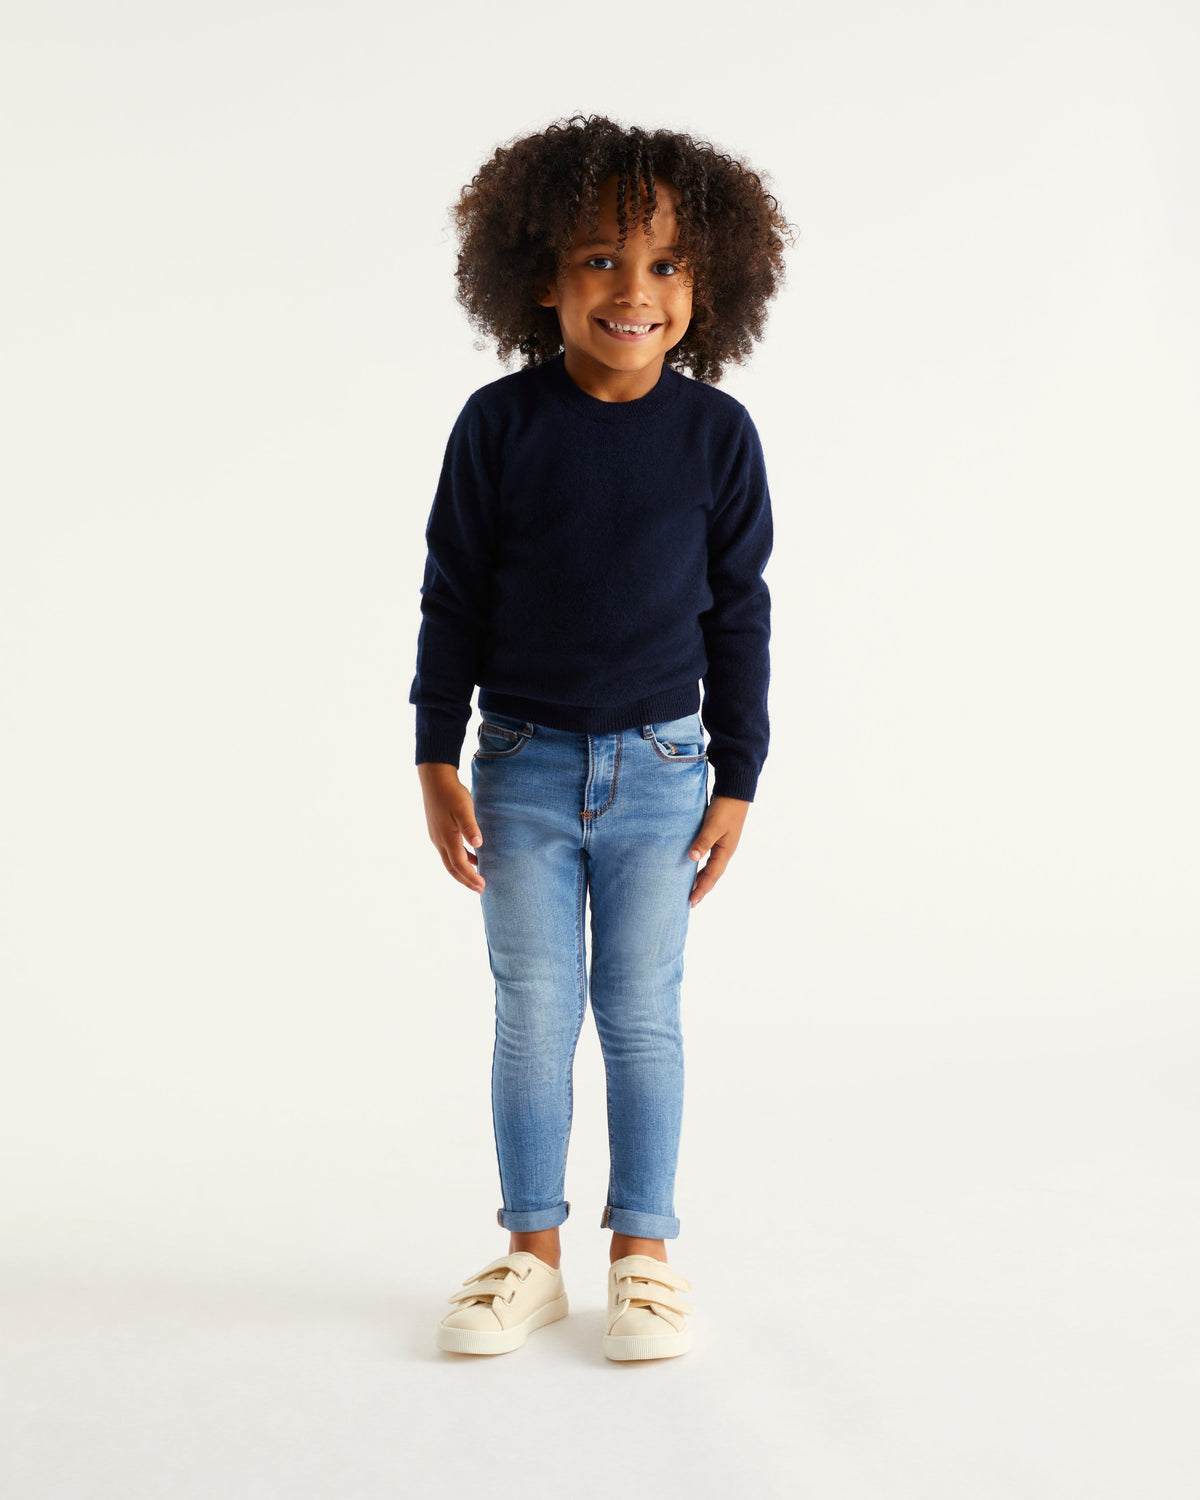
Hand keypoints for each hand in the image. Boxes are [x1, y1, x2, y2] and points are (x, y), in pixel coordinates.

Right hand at [418, 762, 485, 893]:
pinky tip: (472, 855)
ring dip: (463, 870)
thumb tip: (478, 845)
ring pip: (449, 860)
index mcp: (447, 837)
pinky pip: (449, 851)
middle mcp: (440, 841)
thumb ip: (470, 827)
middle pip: (452, 868)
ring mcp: (437, 836)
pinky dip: (460, 858)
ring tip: (477, 876)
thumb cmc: (452, 793)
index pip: (459, 865)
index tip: (482, 886)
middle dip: (466, 880)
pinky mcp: (438, 830)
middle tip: (480, 888)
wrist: (435, 779)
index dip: (470, 877)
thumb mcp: (464, 808)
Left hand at [688, 795, 749, 906]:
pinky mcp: (718, 836)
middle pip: (712, 874)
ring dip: (701, 877)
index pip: (711, 875)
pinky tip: (693, 864)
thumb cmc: (725, 808)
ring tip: (691, 888)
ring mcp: (722, 844)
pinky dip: (701, 864)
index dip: (701, 889)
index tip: (691, 901)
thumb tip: (692, 858)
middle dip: (702, 888)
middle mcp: (724, 851)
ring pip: (710, 866)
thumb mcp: (714, 825)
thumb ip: (703, 841)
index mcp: (725, 851)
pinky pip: (709, 857)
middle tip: (690, 901)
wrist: (735, 790)